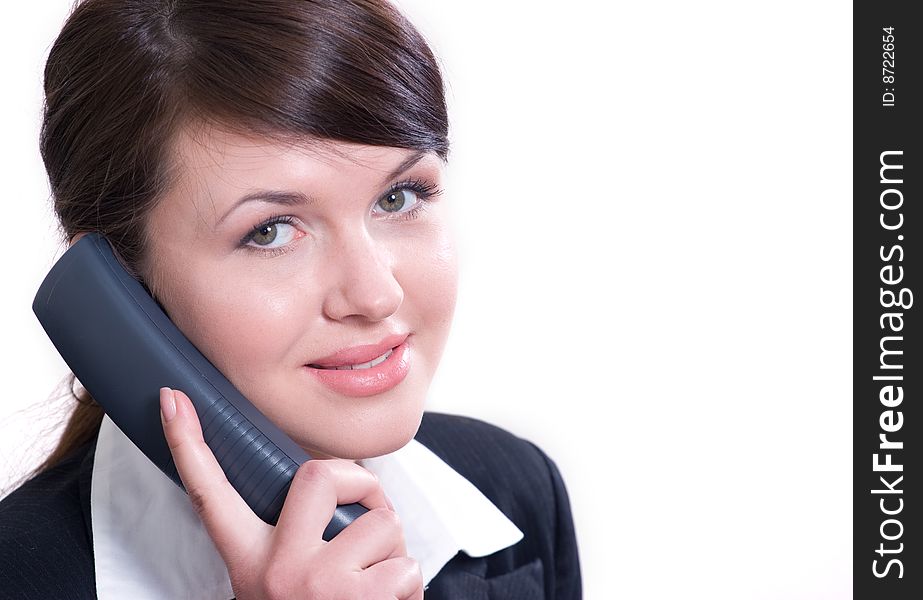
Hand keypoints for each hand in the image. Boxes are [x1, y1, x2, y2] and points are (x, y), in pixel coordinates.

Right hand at [159, 387, 423, 598]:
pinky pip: (409, 566)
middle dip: (364, 489)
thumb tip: (334, 480)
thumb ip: (299, 538)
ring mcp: (320, 587)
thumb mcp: (280, 583)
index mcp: (249, 560)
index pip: (211, 494)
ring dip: (394, 552)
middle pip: (324, 476)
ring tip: (373, 585)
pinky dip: (409, 587)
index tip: (171, 397)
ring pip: (384, 524)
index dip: (189, 444)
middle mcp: (277, 570)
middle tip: (369, 516)